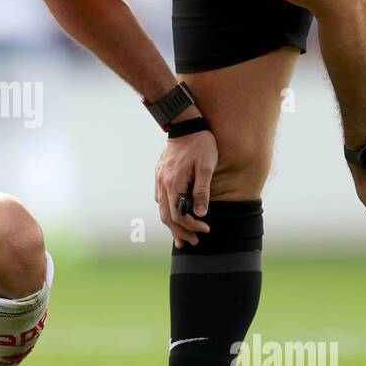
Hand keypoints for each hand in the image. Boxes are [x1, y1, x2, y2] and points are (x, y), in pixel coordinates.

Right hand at [155, 125, 216, 247]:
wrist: (185, 124)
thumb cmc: (200, 144)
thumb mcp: (206, 167)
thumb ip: (202, 191)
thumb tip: (201, 214)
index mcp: (174, 183)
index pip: (178, 215)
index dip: (191, 226)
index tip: (205, 229)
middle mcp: (163, 184)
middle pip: (167, 217)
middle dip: (180, 232)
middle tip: (194, 242)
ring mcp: (159, 179)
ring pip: (162, 209)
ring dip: (173, 224)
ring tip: (185, 235)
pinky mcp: (160, 175)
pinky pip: (161, 199)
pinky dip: (168, 211)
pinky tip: (176, 214)